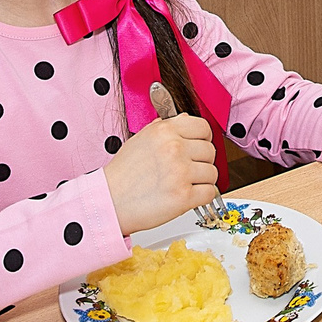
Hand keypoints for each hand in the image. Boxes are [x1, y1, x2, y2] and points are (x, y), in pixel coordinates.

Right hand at [102, 113, 219, 233]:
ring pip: (212, 172)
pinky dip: (202, 197)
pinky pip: (210, 192)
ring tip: (183, 184)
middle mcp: (174, 148)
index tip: (200, 146)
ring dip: (202, 180)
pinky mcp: (183, 196)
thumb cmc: (122, 175)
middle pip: (210, 150)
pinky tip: (188, 196)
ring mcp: (180, 172)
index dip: (204, 138)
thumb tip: (185, 119)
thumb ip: (165, 127)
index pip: (203, 127)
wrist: (109, 202)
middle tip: (187, 170)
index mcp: (165, 131)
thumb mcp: (141, 139)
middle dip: (202, 161)